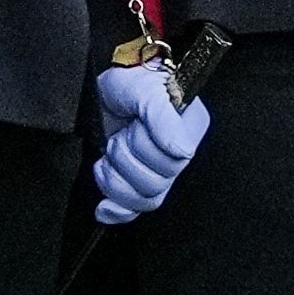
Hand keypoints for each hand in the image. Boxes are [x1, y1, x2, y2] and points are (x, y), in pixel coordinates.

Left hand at [89, 57, 209, 222]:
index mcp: (190, 131)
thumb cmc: (130, 82)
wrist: (105, 88)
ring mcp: (155, 172)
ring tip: (107, 154)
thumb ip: (163, 119)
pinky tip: (103, 206)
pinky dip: (116, 211)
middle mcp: (177, 155)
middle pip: (157, 184)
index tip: (136, 124)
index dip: (148, 148)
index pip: (176, 162)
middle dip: (127, 159)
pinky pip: (131, 212)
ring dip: (115, 178)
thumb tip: (183, 152)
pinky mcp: (134, 185)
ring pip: (143, 199)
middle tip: (119, 136)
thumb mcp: (145, 91)